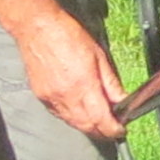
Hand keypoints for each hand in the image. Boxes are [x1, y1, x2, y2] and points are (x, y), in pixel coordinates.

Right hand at [14, 2, 130, 144]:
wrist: (37, 28)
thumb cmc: (67, 35)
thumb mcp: (98, 55)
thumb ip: (110, 82)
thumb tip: (122, 99)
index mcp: (83, 85)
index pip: (101, 119)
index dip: (113, 130)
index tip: (120, 131)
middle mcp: (66, 96)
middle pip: (87, 127)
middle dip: (102, 132)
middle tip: (112, 130)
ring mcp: (52, 98)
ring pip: (73, 123)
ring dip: (87, 127)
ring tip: (98, 124)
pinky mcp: (41, 97)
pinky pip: (60, 115)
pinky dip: (72, 119)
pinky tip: (79, 113)